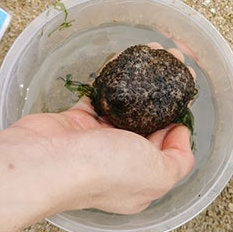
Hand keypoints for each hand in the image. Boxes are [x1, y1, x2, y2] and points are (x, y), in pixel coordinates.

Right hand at [8, 43, 195, 214]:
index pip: (168, 146)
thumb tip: (180, 134)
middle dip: (164, 89)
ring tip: (155, 51)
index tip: (185, 89)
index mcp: (142, 180)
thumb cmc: (102, 171)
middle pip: (149, 120)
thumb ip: (178, 159)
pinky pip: (101, 95)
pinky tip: (125, 59)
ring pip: (126, 104)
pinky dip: (112, 77)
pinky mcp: (76, 122)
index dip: (179, 115)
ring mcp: (97, 141)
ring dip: (141, 78)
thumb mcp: (158, 174)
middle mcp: (120, 162)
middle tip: (173, 61)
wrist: (46, 161)